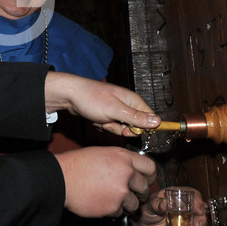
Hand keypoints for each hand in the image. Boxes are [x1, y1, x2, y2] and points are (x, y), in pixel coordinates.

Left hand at [44, 72, 159, 135]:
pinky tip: (95, 119)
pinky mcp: (107, 115)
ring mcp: (116, 110)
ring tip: (101, 119)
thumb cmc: (91, 98)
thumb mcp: (115, 110)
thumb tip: (157, 121)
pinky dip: (103, 126)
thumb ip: (136, 117)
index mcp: (132, 100)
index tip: (129, 129)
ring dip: (110, 128)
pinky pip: (111, 127)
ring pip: (121, 128)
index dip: (142, 128)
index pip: (149, 118)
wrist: (70, 96)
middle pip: (135, 126)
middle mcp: (127, 104)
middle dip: (121, 128)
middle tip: (110, 123)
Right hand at [55, 147, 156, 217]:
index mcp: (123, 157)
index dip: (150, 176)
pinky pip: (121, 212)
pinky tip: (102, 202)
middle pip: (145, 187)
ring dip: (127, 204)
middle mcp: (126, 173)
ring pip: (135, 203)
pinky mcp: (113, 206)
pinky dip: (113, 210)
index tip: (146, 181)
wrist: (62, 178)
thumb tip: (131, 169)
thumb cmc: (77, 164)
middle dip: (139, 193)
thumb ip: (120, 161)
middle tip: (130, 194)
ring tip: (113, 199)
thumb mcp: (102, 153)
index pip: (150, 167)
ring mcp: (121, 191)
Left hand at [131, 187, 207, 225]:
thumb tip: (164, 203)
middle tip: (197, 225)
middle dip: (201, 217)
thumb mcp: (149, 206)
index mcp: (176, 195)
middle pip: (199, 208)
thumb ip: (156, 205)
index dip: (197, 200)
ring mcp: (186, 216)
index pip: (191, 193)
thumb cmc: (146, 209)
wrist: (143, 224)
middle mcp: (184, 205)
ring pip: (199, 219)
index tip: (198, 209)